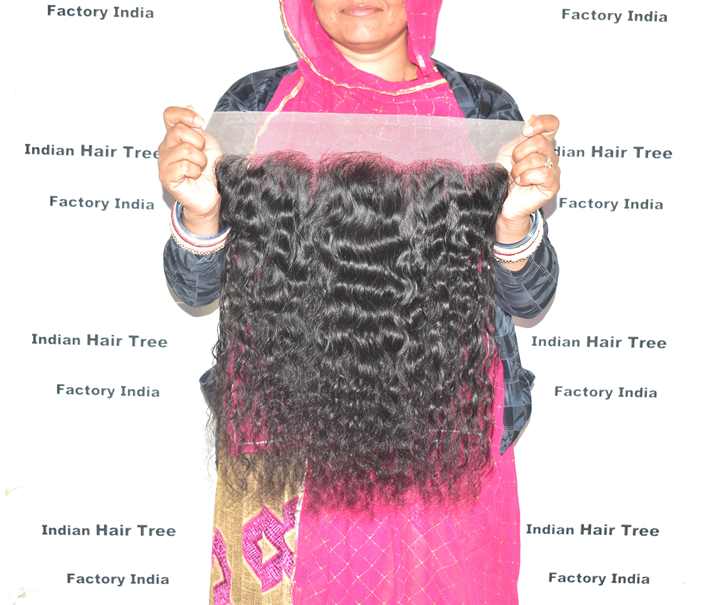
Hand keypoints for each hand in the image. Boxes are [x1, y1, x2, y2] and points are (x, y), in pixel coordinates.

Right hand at [158, 106, 223, 234]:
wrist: (212, 194)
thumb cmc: (209, 171)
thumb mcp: (207, 143)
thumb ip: (197, 127)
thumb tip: (190, 106)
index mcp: (174, 137)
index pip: (170, 115)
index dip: (185, 115)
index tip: (200, 122)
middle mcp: (166, 147)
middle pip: (178, 131)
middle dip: (198, 142)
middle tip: (201, 155)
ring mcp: (164, 163)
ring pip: (184, 150)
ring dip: (200, 160)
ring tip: (199, 168)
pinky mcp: (166, 177)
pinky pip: (184, 166)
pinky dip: (195, 171)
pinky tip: (194, 177)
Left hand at [496, 114, 559, 237]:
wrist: (501, 199)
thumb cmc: (505, 176)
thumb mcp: (509, 150)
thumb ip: (521, 135)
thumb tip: (532, 116)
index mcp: (541, 144)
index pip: (552, 124)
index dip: (540, 124)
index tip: (526, 131)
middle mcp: (550, 155)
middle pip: (541, 141)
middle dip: (520, 153)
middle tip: (514, 164)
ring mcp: (553, 170)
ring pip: (538, 159)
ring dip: (520, 169)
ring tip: (516, 177)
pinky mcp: (552, 185)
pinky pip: (542, 173)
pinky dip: (526, 178)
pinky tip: (522, 183)